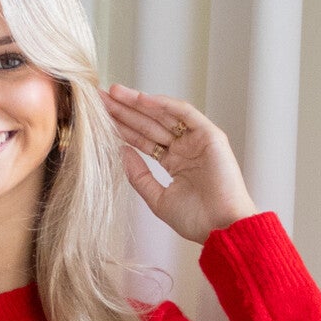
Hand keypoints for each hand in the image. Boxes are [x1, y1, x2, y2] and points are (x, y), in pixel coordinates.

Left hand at [102, 83, 257, 246]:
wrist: (221, 228)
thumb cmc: (196, 219)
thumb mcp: (158, 199)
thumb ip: (140, 176)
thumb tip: (122, 151)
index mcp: (174, 163)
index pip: (143, 140)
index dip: (122, 127)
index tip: (99, 117)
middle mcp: (185, 148)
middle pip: (149, 124)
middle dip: (125, 110)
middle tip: (100, 96)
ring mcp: (197, 140)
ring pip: (164, 115)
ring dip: (139, 102)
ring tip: (115, 92)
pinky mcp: (210, 135)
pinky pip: (185, 114)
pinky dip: (164, 105)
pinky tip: (141, 99)